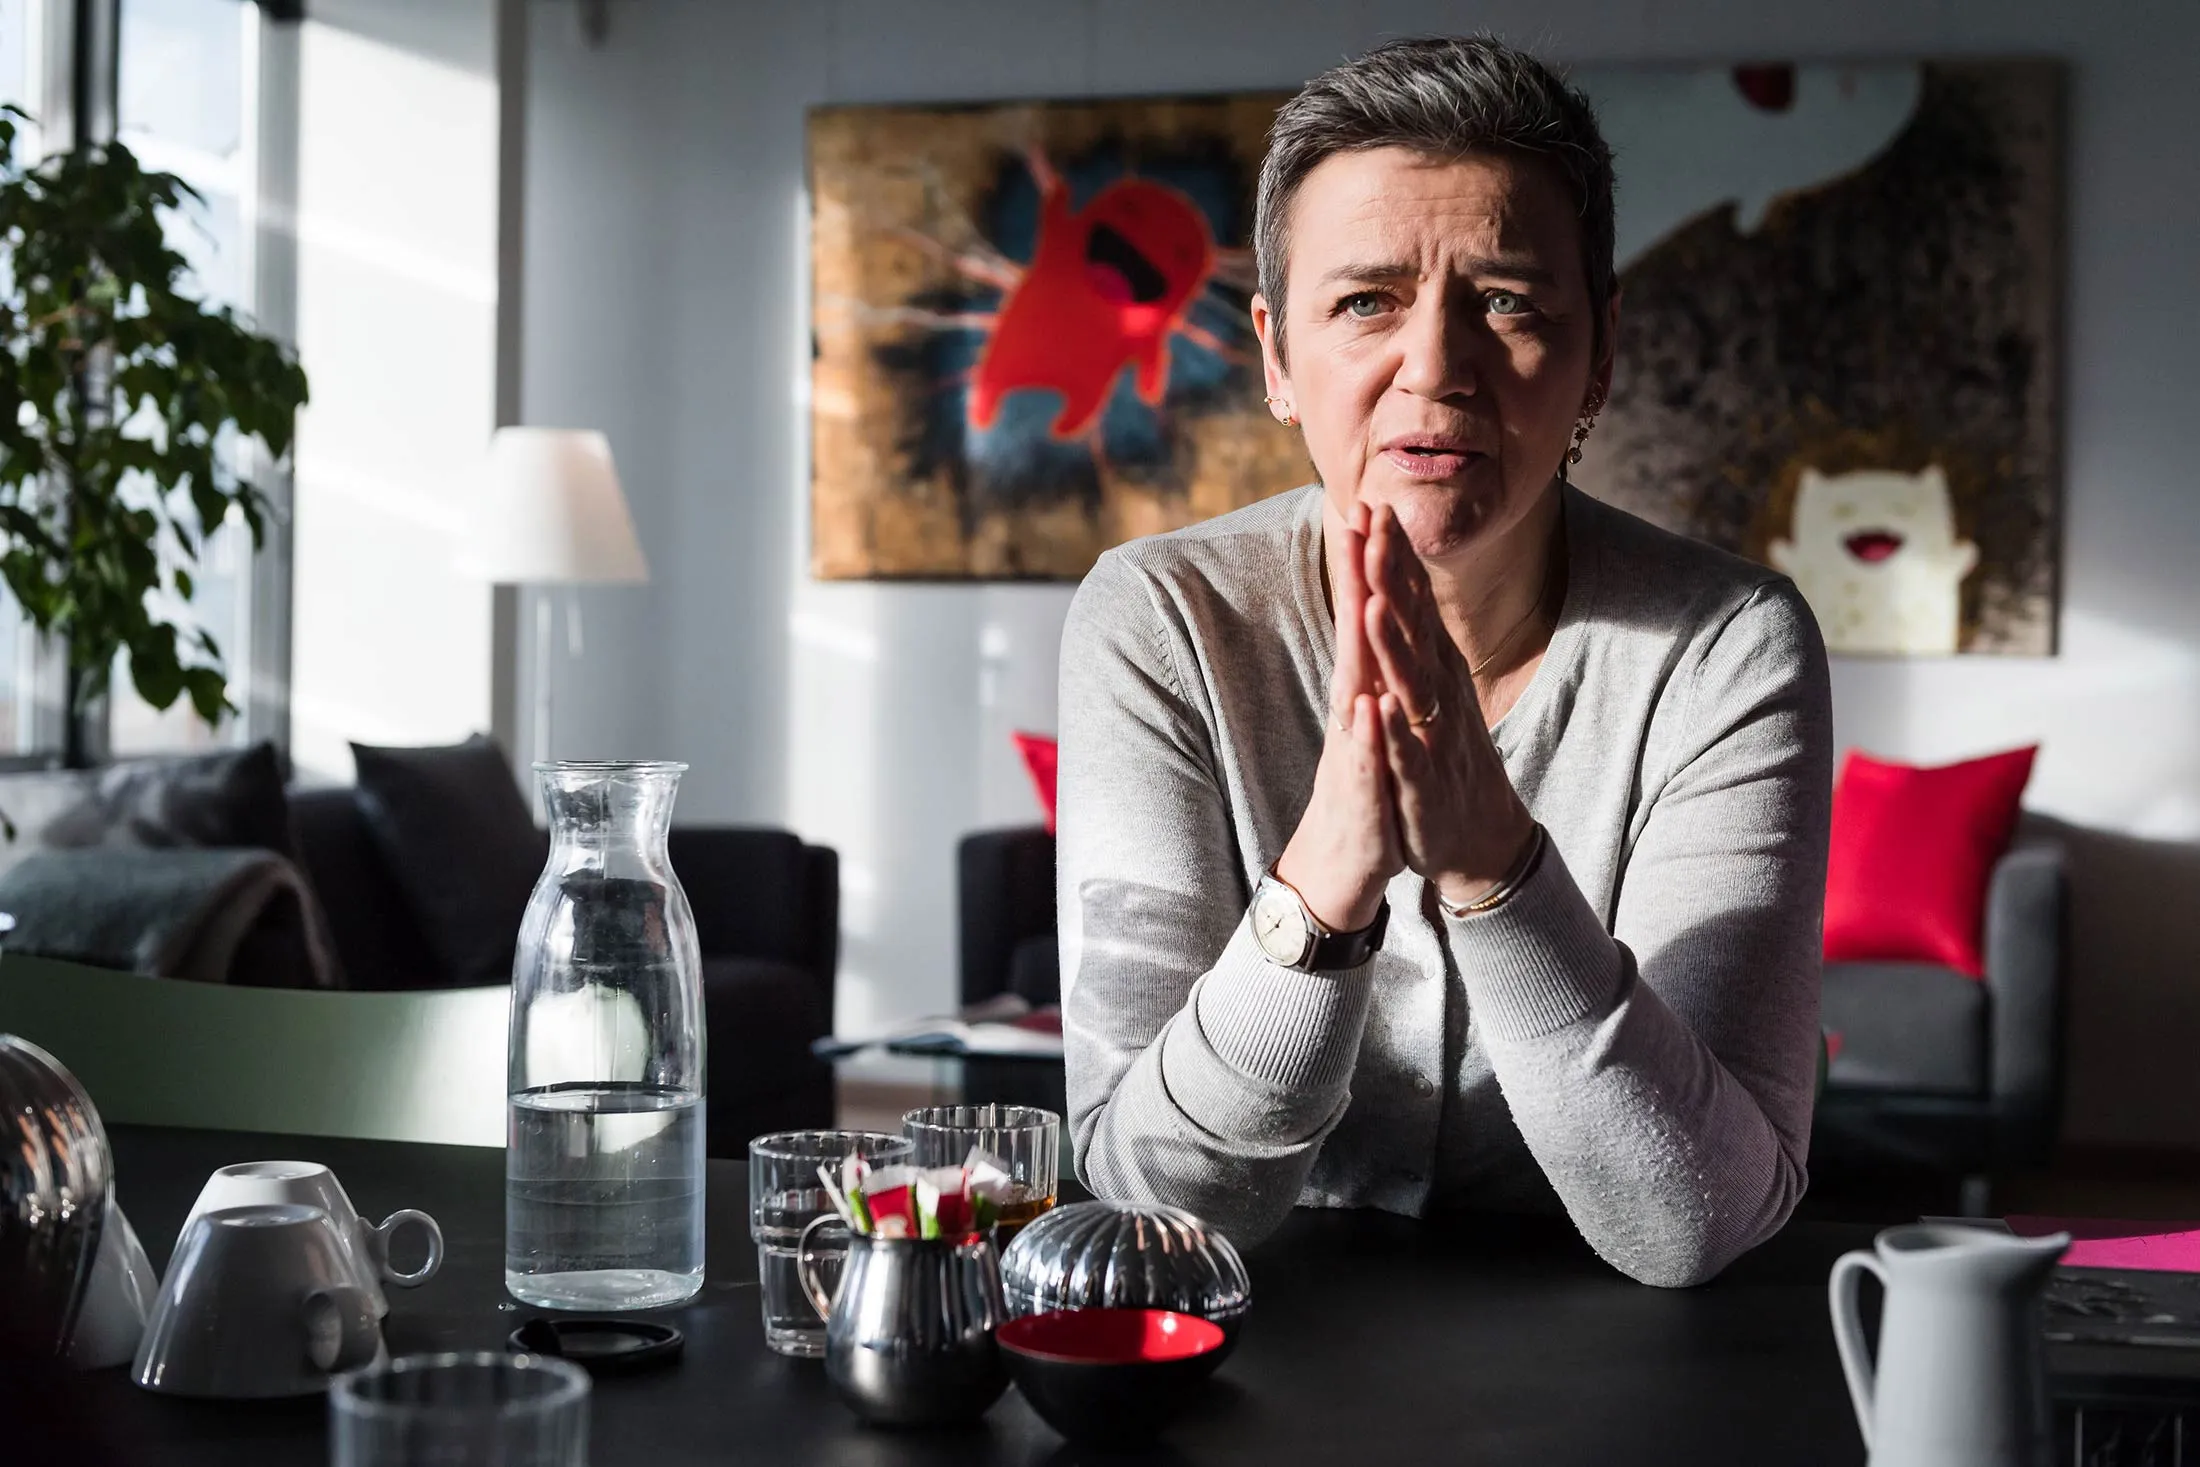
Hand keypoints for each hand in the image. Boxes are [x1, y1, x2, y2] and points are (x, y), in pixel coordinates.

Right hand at [1273, 500, 1401, 931]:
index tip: (1368, 502)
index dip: (1365, 560)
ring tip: (1364, 600)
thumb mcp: (1372, 716)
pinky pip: (1369, 762)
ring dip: (1361, 648)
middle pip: (1354, 634)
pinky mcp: (1365, 794)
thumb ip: (1371, 664)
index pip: (1362, 614)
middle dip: (1356, 579)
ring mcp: (1355, 751)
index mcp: (1361, 688)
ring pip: (1357, 691)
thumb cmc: (1365, 783)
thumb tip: (1371, 610)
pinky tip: (1370, 710)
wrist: (1344, 862)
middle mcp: (1352, 710)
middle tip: (1357, 518)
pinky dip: (1370, 736)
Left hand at [1360, 505, 1535, 908]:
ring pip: (1409, 683)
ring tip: (1373, 603)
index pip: (1411, 599)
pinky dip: (1392, 732)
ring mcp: (1431, 735)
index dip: (1393, 554)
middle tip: (1373, 524)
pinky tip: (1378, 709)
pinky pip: (1405, 754)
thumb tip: (1401, 577)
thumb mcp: (1429, 686)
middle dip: (1391, 576)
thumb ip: (1415, 635)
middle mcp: (1436, 691)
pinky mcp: (1422, 783)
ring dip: (1393, 644)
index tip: (1373, 503)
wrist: (1476, 835)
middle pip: (1411, 625)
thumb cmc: (1444, 752)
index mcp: (1432, 667)